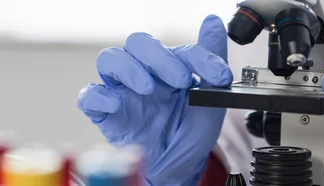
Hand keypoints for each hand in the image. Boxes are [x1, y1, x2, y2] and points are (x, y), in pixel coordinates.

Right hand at [77, 15, 232, 184]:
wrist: (180, 166)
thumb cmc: (190, 129)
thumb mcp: (210, 96)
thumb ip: (211, 58)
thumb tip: (213, 21)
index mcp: (170, 67)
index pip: (179, 49)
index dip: (200, 58)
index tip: (219, 76)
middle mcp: (145, 73)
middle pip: (138, 43)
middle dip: (159, 57)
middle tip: (180, 80)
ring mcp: (124, 92)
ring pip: (110, 59)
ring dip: (129, 68)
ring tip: (149, 88)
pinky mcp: (107, 114)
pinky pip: (90, 96)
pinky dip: (99, 95)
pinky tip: (116, 103)